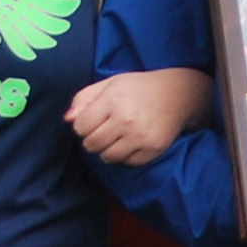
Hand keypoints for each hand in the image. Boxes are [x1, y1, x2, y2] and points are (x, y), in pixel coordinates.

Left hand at [68, 67, 210, 165]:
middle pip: (92, 144)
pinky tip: (130, 143)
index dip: (83, 126)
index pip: (81, 127)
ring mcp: (140, 136)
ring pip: (107, 157)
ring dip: (106, 150)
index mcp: (113, 100)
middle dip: (92, 140)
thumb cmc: (138, 88)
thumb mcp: (110, 84)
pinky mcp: (152, 149)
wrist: (178, 94)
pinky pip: (127, 162)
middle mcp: (126, 119)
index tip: (92, 121)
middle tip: (102, 131)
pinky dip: (125, 156)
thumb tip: (68, 119)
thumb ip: (84, 98)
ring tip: (115, 138)